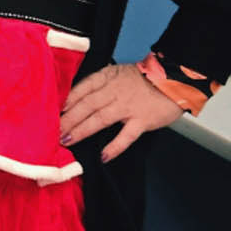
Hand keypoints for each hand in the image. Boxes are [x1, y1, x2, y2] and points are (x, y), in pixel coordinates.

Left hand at [59, 63, 182, 162]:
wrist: (177, 78)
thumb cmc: (147, 79)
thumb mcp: (120, 74)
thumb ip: (102, 86)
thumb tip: (79, 101)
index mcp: (108, 77)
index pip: (82, 89)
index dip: (66, 101)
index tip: (52, 112)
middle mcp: (115, 90)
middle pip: (86, 105)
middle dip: (68, 119)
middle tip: (53, 131)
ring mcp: (129, 106)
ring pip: (100, 118)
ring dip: (82, 129)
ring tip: (67, 140)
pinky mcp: (143, 120)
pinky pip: (126, 135)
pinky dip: (114, 146)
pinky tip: (103, 156)